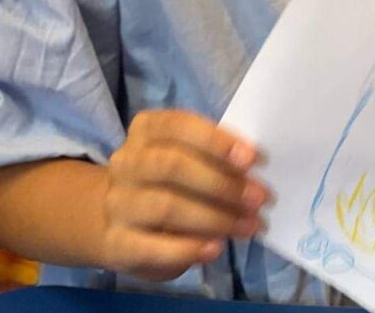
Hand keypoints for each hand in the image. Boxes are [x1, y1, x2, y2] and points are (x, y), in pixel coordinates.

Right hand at [100, 109, 268, 281]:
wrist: (116, 219)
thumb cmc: (166, 180)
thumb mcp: (185, 157)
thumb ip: (212, 157)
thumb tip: (252, 173)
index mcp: (146, 129)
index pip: (178, 126)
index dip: (216, 141)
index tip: (253, 158)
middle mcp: (127, 162)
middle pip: (172, 166)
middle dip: (221, 182)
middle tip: (258, 198)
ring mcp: (118, 203)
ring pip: (165, 206)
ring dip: (214, 218)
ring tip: (247, 226)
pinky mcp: (116, 244)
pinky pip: (150, 247)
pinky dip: (187, 248)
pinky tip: (215, 249)